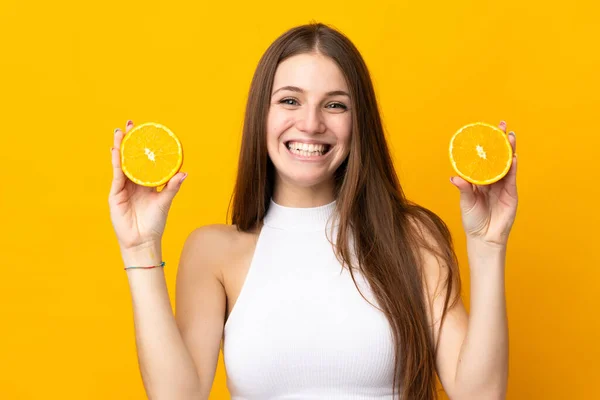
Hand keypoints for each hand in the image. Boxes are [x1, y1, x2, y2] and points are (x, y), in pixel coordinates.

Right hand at [108, 120, 187, 250]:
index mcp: (146, 183)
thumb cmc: (154, 223)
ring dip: (121, 146)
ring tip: (121, 131)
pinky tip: (115, 150)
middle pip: (131, 157)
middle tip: (131, 123)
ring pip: (122, 162)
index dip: (145, 146)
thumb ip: (172, 187)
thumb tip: (184, 173)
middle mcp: (134, 182)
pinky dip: (116, 162)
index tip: (147, 131)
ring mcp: (123, 187)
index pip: (145, 160)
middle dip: (130, 140)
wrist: (143, 241)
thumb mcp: (165, 201)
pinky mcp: (116, 194)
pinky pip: (117, 174)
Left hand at [450, 120, 517, 246]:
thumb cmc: (473, 220)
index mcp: (480, 180)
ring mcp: (503, 186)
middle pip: (498, 157)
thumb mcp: (466, 203)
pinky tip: (513, 157)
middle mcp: (493, 180)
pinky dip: (512, 167)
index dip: (486, 145)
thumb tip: (454, 177)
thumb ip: (464, 189)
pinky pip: (512, 178)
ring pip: (507, 164)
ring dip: (509, 150)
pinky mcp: (511, 194)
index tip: (486, 130)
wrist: (484, 238)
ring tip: (510, 136)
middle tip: (501, 125)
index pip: (484, 159)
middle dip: (501, 141)